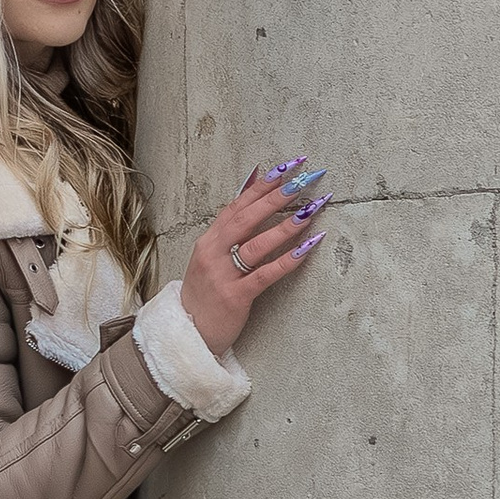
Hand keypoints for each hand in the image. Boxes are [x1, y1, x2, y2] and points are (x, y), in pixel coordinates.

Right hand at [180, 158, 327, 357]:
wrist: (188, 331)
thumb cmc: (206, 293)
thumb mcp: (212, 256)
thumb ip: (231, 228)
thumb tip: (252, 188)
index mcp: (209, 240)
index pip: (237, 205)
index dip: (262, 185)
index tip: (287, 167)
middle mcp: (213, 252)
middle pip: (247, 218)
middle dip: (277, 197)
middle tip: (303, 180)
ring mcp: (223, 275)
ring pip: (257, 244)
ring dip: (286, 225)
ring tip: (311, 210)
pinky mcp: (235, 297)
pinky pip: (266, 274)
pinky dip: (288, 259)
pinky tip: (308, 246)